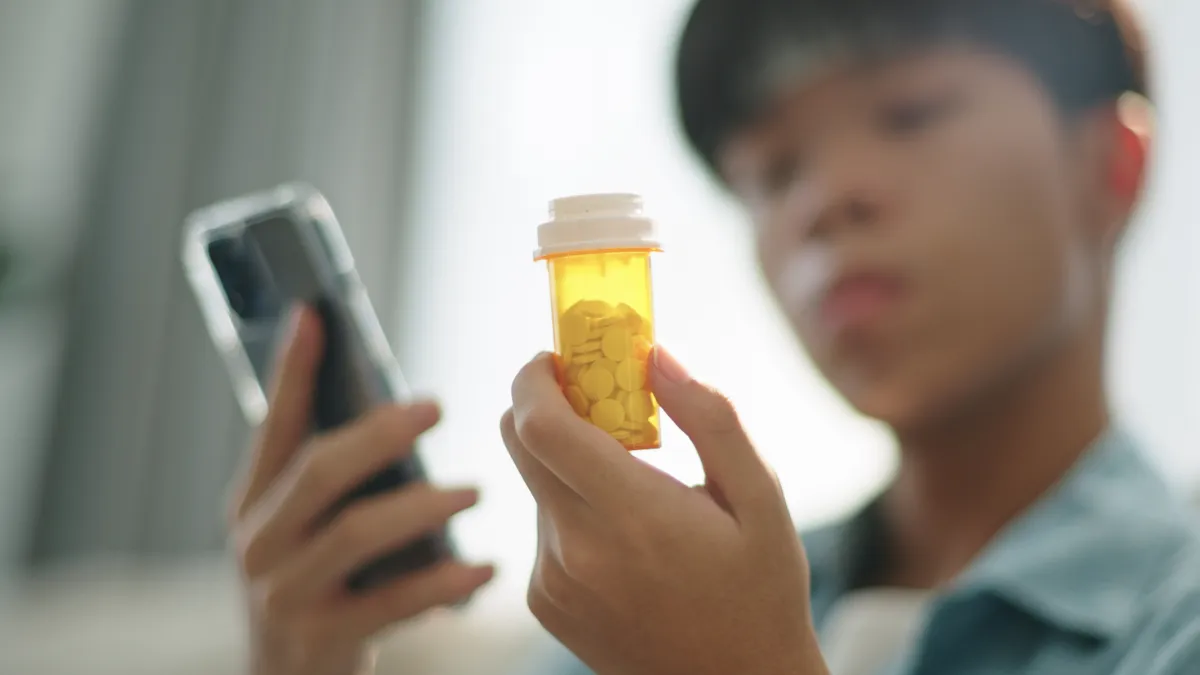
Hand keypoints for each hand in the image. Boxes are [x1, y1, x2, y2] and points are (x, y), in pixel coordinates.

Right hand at [229, 306, 493, 674]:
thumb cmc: (311, 587)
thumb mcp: (300, 530)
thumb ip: (330, 480)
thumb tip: (396, 411)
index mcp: (253, 504)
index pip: (273, 425)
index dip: (292, 370)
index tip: (315, 314)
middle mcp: (259, 543)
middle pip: (319, 471)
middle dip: (379, 432)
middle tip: (436, 406)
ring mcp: (285, 592)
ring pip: (358, 533)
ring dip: (424, 505)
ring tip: (474, 493)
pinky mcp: (324, 636)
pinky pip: (392, 602)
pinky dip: (443, 582)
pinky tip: (484, 569)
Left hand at [500, 348, 827, 674]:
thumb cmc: (759, 590)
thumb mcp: (760, 498)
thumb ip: (711, 419)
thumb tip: (657, 356)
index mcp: (631, 515)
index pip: (539, 425)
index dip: (535, 376)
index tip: (559, 357)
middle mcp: (576, 548)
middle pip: (519, 443)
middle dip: (545, 404)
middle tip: (596, 398)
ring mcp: (553, 580)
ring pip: (536, 484)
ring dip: (569, 464)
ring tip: (636, 489)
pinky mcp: (544, 601)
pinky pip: (543, 527)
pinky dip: (571, 510)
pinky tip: (627, 538)